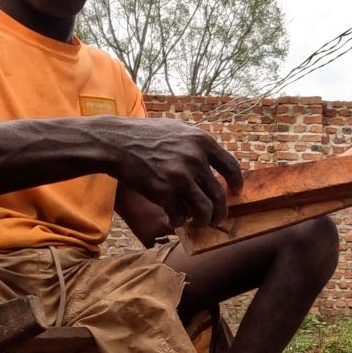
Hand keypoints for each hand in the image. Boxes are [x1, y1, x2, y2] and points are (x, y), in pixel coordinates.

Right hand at [103, 118, 243, 228]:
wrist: (115, 142)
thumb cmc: (145, 136)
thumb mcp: (177, 130)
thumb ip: (198, 145)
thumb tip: (216, 164)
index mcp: (202, 141)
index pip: (231, 167)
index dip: (236, 183)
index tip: (235, 192)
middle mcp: (195, 159)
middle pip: (219, 196)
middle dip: (220, 212)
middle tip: (216, 218)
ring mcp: (180, 176)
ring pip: (205, 211)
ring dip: (203, 221)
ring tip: (197, 222)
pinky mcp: (164, 192)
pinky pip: (181, 216)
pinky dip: (179, 222)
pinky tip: (173, 219)